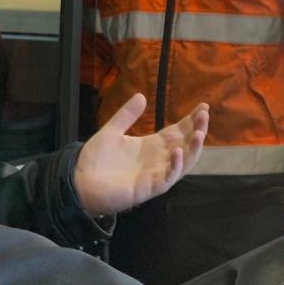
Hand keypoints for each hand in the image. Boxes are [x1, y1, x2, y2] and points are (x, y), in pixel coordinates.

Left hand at [74, 94, 207, 216]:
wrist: (78, 182)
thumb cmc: (95, 160)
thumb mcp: (111, 131)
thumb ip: (127, 115)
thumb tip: (142, 96)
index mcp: (151, 146)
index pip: (178, 132)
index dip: (191, 120)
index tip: (203, 106)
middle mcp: (157, 160)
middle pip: (185, 145)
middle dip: (197, 130)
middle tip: (205, 115)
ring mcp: (154, 175)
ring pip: (183, 163)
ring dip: (193, 149)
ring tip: (199, 133)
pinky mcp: (147, 188)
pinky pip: (167, 178)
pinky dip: (175, 166)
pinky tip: (177, 152)